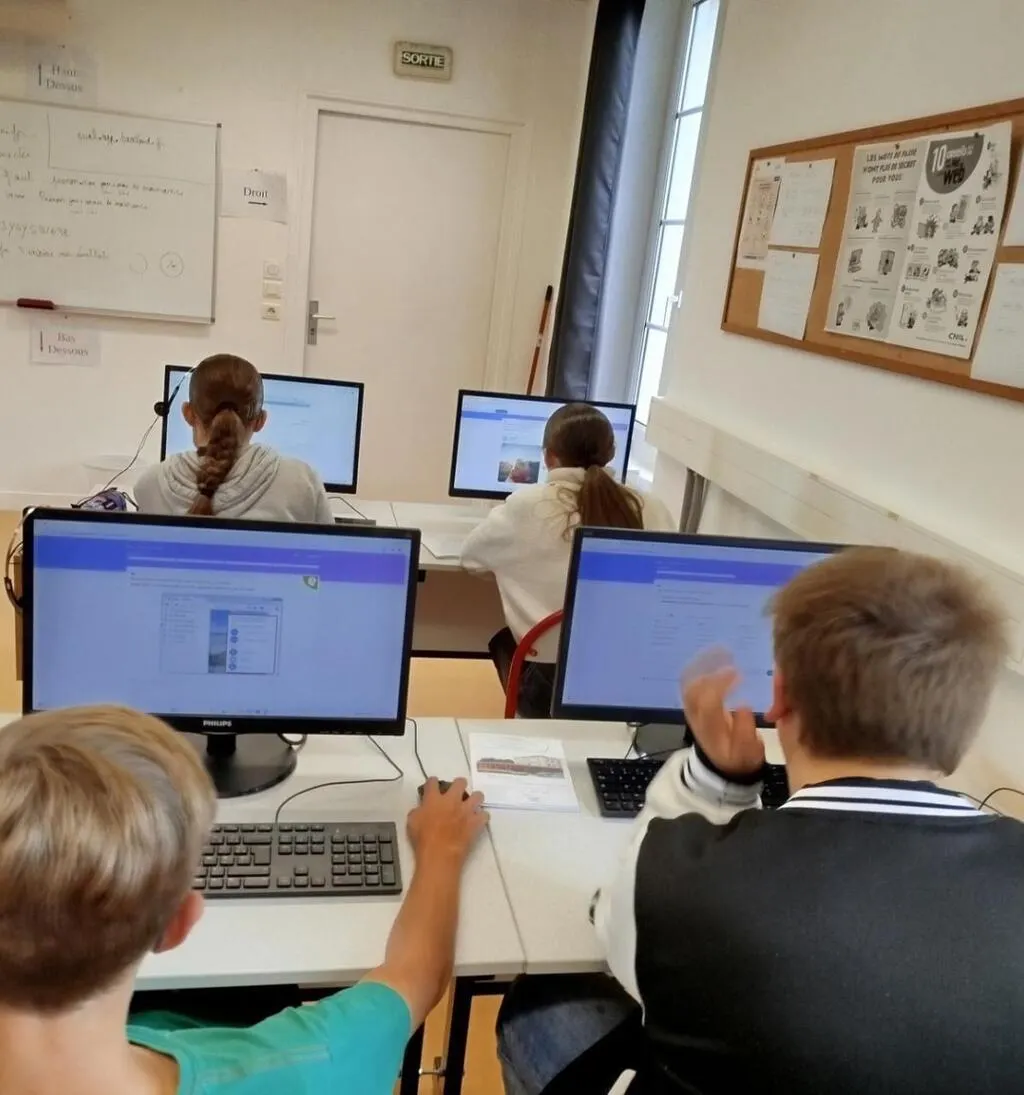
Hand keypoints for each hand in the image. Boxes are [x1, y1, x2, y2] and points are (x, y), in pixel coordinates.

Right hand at [407, 778, 487, 866]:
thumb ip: (417, 810)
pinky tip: (477, 821)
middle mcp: (452, 800)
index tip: (432, 786)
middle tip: (456, 794)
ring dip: (475, 799)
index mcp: (434, 798)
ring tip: (470, 806)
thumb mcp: (412, 822)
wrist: (439, 854)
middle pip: (460, 782)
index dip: (432, 782)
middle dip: (459, 785)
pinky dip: (481, 818)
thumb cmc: (422, 839)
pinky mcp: (476, 822)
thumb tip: (422, 808)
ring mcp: (466, 810)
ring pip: (478, 795)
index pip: (433, 781)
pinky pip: (485, 815)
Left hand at [681, 664, 764, 780]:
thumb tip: (743, 705)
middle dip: (707, 669)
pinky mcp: (692, 705)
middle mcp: (696, 718)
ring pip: (689, 684)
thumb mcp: (750, 752)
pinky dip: (698, 667)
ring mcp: (691, 710)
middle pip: (693, 690)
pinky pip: (689, 682)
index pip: (708, 702)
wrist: (723, 765)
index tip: (737, 672)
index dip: (720, 685)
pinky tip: (712, 656)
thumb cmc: (740, 757)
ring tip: (720, 650)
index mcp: (710, 729)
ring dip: (702, 665)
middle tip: (727, 653)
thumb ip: (746, 731)